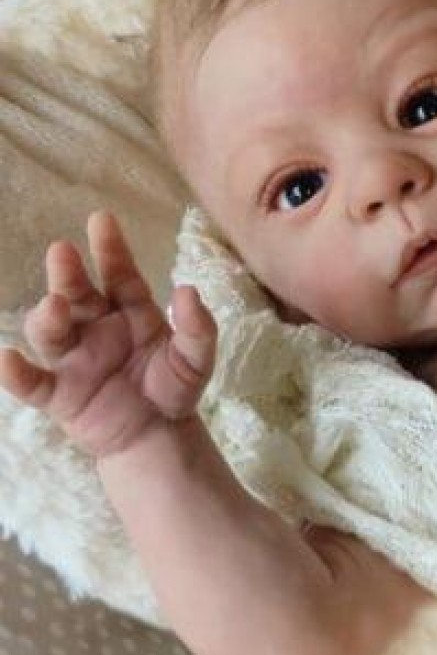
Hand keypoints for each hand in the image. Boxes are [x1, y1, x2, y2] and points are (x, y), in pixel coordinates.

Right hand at [0, 211, 216, 458]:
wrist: (160, 435)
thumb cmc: (175, 387)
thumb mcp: (197, 358)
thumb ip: (198, 328)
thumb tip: (187, 289)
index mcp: (130, 311)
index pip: (119, 274)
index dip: (110, 248)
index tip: (101, 219)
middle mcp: (96, 328)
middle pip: (77, 295)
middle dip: (68, 274)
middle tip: (62, 252)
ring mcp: (74, 359)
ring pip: (50, 332)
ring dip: (47, 317)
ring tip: (55, 306)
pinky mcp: (59, 394)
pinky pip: (32, 382)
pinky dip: (15, 373)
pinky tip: (5, 360)